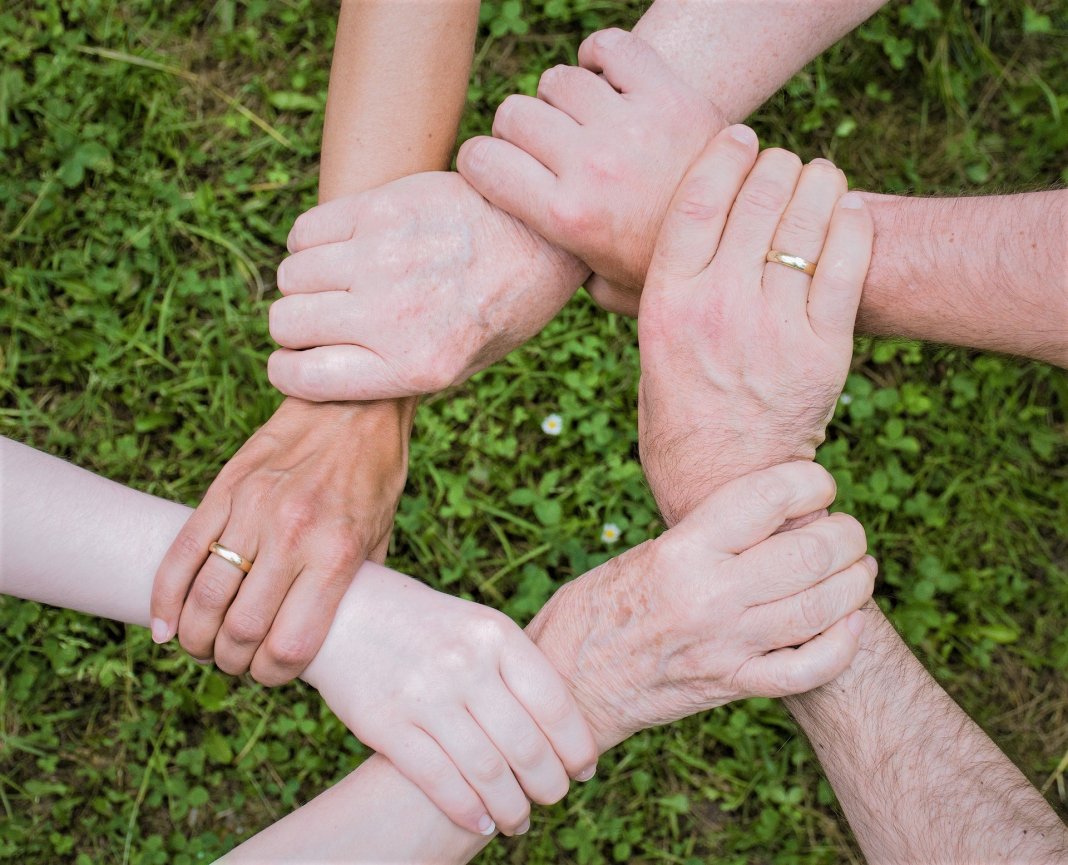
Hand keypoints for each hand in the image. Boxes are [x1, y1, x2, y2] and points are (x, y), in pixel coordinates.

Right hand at [150, 398, 412, 684]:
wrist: (353, 405)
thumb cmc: (374, 476)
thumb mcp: (381, 537)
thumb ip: (354, 588)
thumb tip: (334, 638)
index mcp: (336, 554)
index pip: (290, 644)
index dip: (273, 675)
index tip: (271, 674)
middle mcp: (292, 535)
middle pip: (240, 630)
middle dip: (232, 662)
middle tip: (235, 663)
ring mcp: (252, 510)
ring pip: (204, 598)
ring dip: (196, 637)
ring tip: (204, 646)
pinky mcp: (225, 490)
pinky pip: (182, 553)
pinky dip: (164, 598)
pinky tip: (165, 626)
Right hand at [266, 171, 587, 401]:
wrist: (543, 236)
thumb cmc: (502, 307)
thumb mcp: (462, 365)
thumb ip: (395, 375)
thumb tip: (323, 374)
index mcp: (415, 367)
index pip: (303, 378)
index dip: (288, 371)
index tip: (295, 361)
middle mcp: (393, 316)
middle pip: (286, 323)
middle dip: (294, 326)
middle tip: (321, 318)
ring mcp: (384, 258)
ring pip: (291, 276)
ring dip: (304, 282)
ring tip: (337, 280)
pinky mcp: (382, 209)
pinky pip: (305, 231)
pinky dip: (310, 242)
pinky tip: (341, 246)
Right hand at [302, 563, 597, 837]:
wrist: (345, 611)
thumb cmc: (426, 625)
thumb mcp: (477, 626)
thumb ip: (516, 668)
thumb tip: (565, 729)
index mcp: (495, 634)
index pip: (554, 704)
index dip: (576, 746)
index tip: (584, 770)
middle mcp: (464, 663)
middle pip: (526, 745)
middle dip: (549, 784)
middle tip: (554, 798)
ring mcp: (424, 694)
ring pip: (487, 772)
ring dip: (512, 808)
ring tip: (520, 820)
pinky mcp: (385, 724)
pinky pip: (439, 781)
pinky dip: (468, 811)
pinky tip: (482, 823)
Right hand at [457, 28, 721, 315]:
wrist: (746, 240)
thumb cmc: (668, 269)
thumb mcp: (608, 290)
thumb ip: (565, 274)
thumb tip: (533, 264)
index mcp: (566, 217)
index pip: (481, 161)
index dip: (480, 162)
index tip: (495, 169)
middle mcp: (591, 166)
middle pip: (514, 114)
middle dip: (518, 131)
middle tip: (544, 149)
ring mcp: (630, 125)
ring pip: (558, 80)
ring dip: (561, 98)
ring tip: (582, 121)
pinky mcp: (668, 93)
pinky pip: (610, 47)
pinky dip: (600, 55)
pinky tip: (606, 79)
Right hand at [528, 461, 873, 750]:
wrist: (568, 684)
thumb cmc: (595, 609)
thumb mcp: (643, 554)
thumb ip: (704, 538)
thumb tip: (767, 517)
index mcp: (682, 551)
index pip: (768, 498)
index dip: (810, 481)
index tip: (818, 483)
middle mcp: (709, 596)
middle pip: (810, 552)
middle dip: (846, 534)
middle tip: (848, 530)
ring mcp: (726, 645)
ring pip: (821, 608)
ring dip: (856, 583)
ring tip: (860, 568)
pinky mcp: (732, 685)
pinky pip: (807, 669)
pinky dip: (842, 645)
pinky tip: (850, 624)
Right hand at [637, 127, 872, 524]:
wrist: (724, 484)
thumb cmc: (678, 416)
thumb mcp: (648, 350)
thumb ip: (655, 294)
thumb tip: (646, 245)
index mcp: (666, 303)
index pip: (697, 200)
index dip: (724, 154)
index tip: (740, 135)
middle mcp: (718, 307)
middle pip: (757, 198)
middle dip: (775, 164)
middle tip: (783, 162)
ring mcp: (773, 327)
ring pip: (806, 221)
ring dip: (818, 183)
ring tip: (820, 177)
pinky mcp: (822, 350)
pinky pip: (847, 263)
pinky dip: (852, 224)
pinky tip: (849, 210)